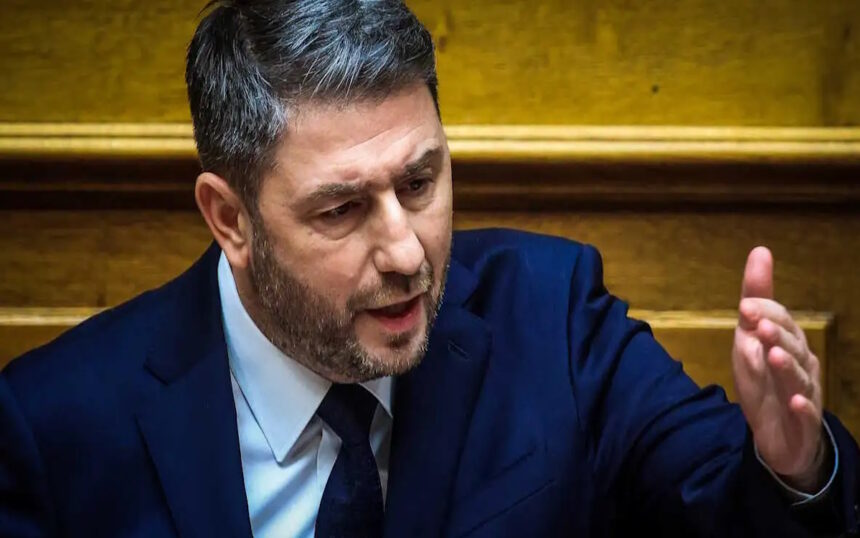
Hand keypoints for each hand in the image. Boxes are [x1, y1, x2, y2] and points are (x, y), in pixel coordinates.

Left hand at [732, 247, 824, 490]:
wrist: (780, 435)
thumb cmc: (765, 381)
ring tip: (773, 355)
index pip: (781, 323)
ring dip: (787, 366)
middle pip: (793, 347)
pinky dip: (802, 408)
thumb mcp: (749, 340)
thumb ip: (756, 301)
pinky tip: (796, 402)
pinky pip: (805, 415)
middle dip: (777, 335)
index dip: (764, 314)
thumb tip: (761, 251)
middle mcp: (802, 366)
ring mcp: (805, 394)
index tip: (744, 306)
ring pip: (798, 378)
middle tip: (760, 327)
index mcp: (790, 344)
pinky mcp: (802, 422)